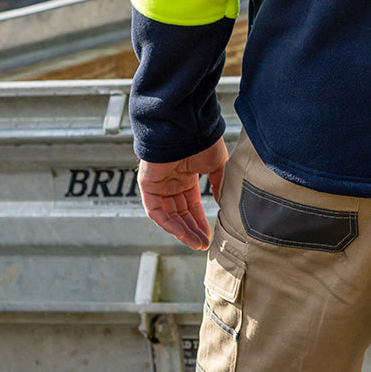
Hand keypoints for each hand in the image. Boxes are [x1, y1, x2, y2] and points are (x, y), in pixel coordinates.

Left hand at [137, 135, 228, 250]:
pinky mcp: (147, 185)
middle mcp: (171, 182)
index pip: (191, 205)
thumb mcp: (217, 165)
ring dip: (181, 231)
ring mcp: (158, 184)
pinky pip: (155, 210)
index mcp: (186, 176)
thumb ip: (218, 184)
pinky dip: (167, 223)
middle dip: (192, 230)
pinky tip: (181, 233)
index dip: (200, 221)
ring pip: (168, 215)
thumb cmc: (202, 141)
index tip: (210, 235)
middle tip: (203, 244)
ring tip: (196, 243)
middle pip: (180, 213)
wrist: (186, 127)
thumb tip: (223, 203)